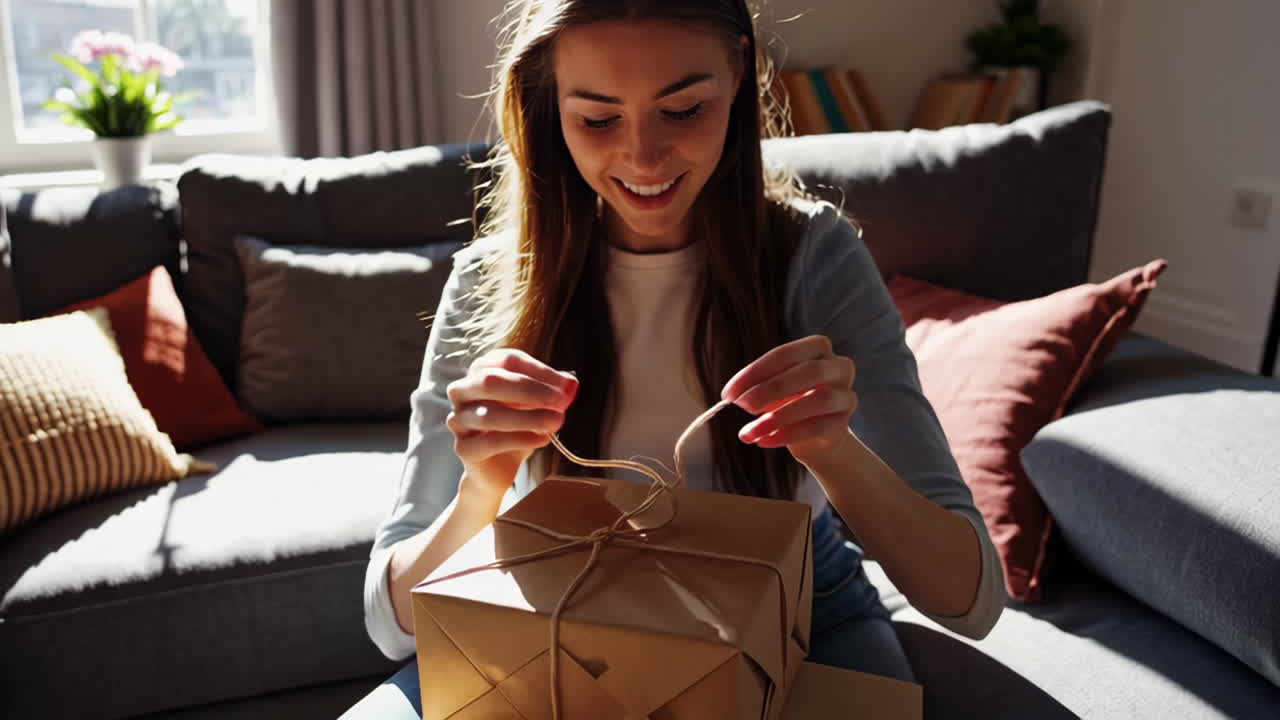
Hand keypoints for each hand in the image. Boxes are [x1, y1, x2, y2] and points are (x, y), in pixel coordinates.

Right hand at [446, 349, 577, 504]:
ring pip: (490, 414)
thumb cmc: (516, 426)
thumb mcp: (537, 404)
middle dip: (530, 390)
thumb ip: (553, 392)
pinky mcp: (464, 448)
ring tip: (556, 422)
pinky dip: (521, 438)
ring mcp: (459, 420)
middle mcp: (463, 391)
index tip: (566, 385)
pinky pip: (491, 442)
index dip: (539, 371)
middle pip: (491, 381)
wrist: (498, 467)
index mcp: (481, 370)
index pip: (508, 361)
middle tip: (560, 400)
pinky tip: (543, 439)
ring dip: (529, 417)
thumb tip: (570, 385)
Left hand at [720, 335, 857, 468]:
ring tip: (751, 431)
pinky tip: (764, 441)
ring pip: (818, 400)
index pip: (786, 354)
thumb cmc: (790, 403)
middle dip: (771, 388)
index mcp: (817, 349)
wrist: (815, 438)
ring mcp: (845, 395)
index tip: (729, 393)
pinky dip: (787, 435)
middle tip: (742, 406)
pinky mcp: (843, 423)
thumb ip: (757, 388)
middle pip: (809, 371)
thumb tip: (733, 397)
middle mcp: (839, 367)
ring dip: (779, 416)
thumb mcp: (773, 390)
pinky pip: (817, 427)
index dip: (755, 372)